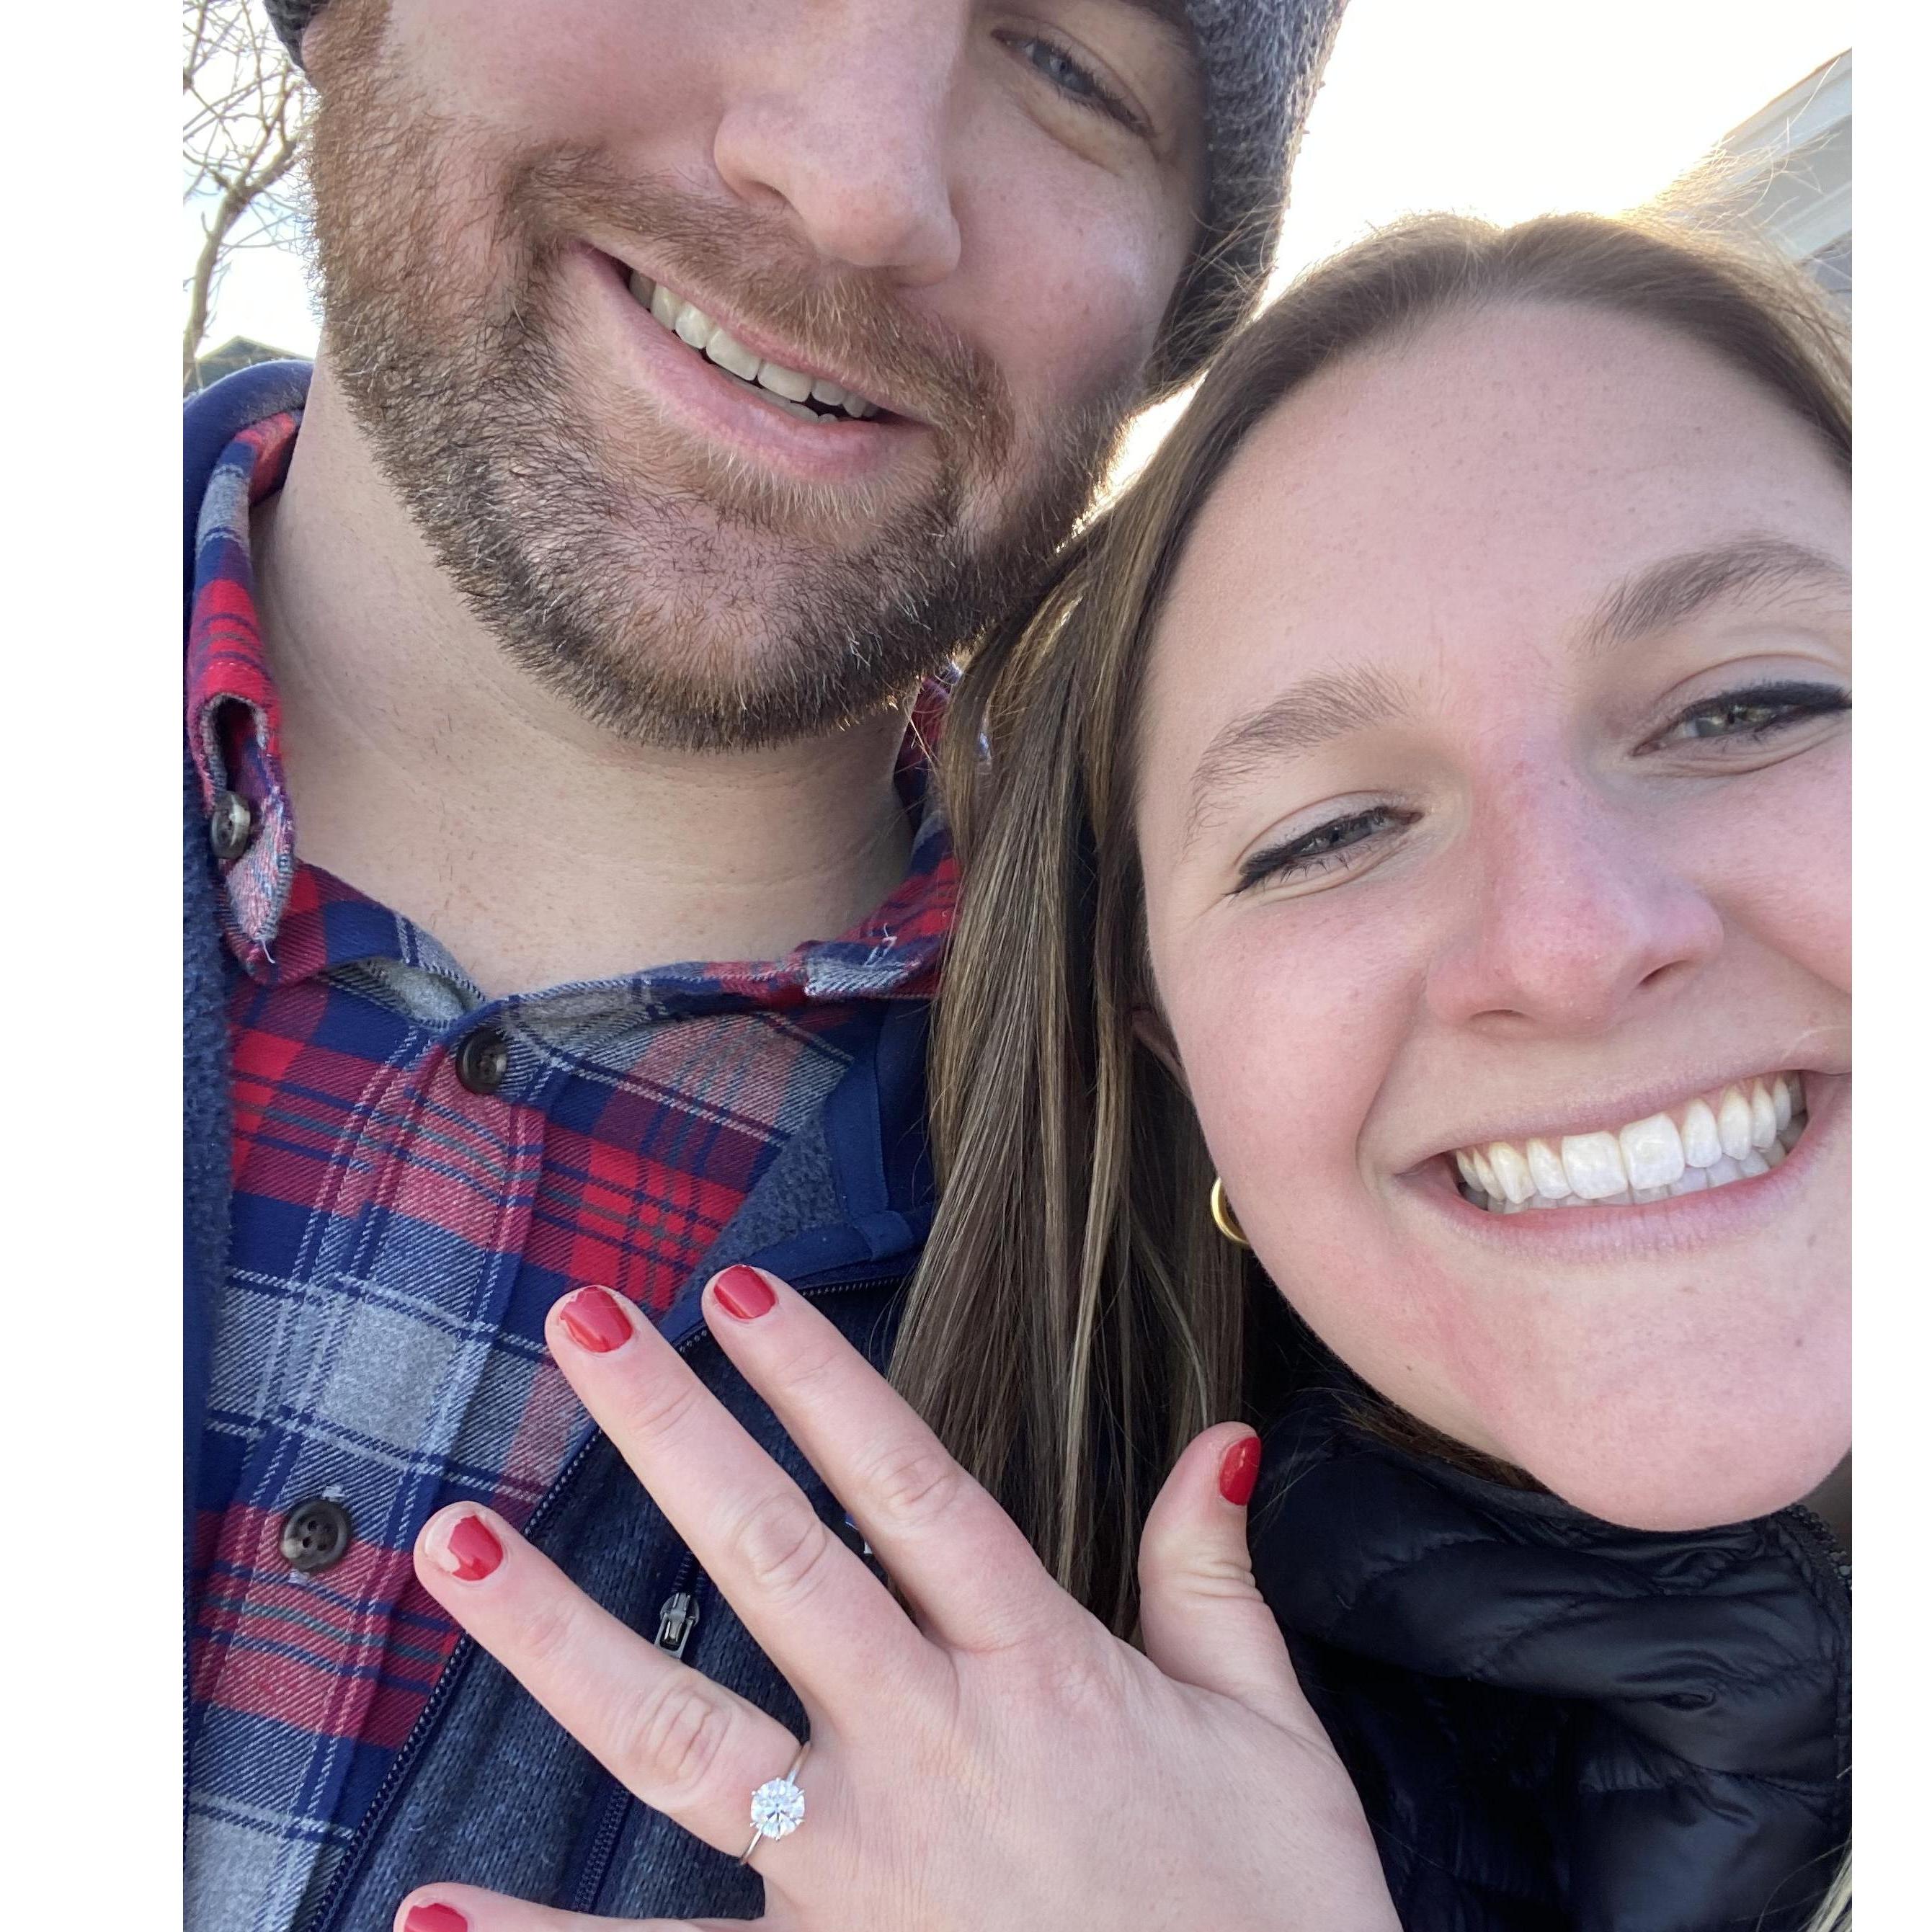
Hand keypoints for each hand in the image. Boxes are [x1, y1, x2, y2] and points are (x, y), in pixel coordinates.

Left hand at [396, 1267, 1396, 1931]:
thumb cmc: (1276, 1926)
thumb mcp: (1274, 1739)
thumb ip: (1212, 1584)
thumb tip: (1219, 1445)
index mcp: (1040, 1676)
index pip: (910, 1488)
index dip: (822, 1380)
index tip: (738, 1291)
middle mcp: (930, 1752)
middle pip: (776, 1564)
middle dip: (674, 1436)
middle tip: (581, 1327)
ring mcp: (858, 1872)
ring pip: (679, 1734)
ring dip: (556, 1633)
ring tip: (452, 1544)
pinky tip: (427, 1908)